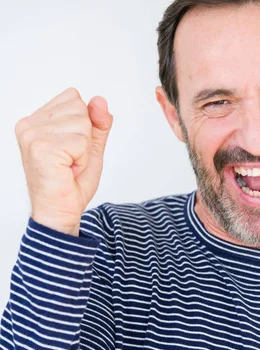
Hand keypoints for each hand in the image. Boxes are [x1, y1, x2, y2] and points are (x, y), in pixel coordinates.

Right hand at [15, 88, 112, 235]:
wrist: (61, 211)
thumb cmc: (71, 182)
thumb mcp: (91, 146)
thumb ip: (98, 122)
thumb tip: (100, 100)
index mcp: (35, 120)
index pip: (73, 97)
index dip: (84, 124)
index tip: (71, 148)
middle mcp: (29, 125)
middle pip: (79, 107)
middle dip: (85, 136)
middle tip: (71, 159)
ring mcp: (32, 136)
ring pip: (82, 123)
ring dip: (84, 149)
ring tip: (70, 165)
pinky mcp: (41, 148)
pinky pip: (81, 141)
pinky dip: (83, 158)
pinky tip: (69, 170)